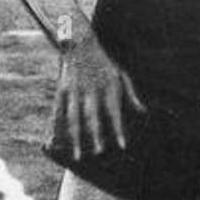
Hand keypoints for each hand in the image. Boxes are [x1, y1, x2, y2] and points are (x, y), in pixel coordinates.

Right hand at [49, 30, 146, 160]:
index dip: (118, 129)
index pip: (114, 112)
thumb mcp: (121, 75)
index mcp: (107, 86)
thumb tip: (143, 112)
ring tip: (76, 155)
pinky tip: (56, 141)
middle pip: (92, 117)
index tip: (122, 146)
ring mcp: (74, 90)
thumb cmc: (104, 64)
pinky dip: (56, 128)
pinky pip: (58, 112)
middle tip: (98, 153)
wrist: (80, 44)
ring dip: (74, 138)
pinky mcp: (61, 90)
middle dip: (95, 136)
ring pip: (73, 118)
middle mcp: (90, 90)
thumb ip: (131, 95)